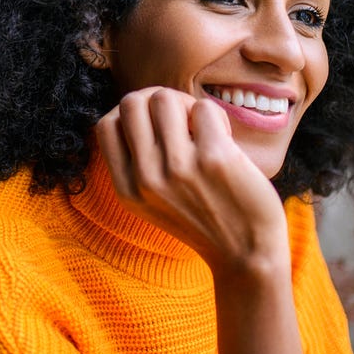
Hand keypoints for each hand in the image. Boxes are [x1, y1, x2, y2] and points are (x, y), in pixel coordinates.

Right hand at [93, 86, 307, 353]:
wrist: (247, 256)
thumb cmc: (205, 219)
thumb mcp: (153, 202)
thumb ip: (137, 163)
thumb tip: (137, 104)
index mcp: (127, 190)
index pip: (106, 125)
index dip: (131, 114)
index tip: (156, 125)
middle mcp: (146, 179)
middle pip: (132, 103)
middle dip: (158, 100)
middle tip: (183, 120)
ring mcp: (178, 168)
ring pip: (165, 98)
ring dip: (187, 105)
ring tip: (204, 129)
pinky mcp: (214, 159)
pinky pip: (204, 108)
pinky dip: (216, 116)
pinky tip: (225, 138)